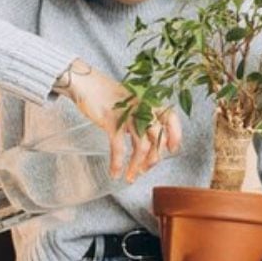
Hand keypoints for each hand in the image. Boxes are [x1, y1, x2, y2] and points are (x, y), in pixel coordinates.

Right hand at [54, 59, 181, 181]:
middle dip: (153, 159)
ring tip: (131, 176)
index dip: (175, 135)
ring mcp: (128, 115)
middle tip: (144, 169)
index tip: (171, 149)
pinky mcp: (112, 121)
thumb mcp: (132, 103)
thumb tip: (150, 142)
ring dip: (136, 165)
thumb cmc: (108, 96)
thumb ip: (143, 119)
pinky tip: (115, 172)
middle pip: (157, 139)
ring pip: (141, 146)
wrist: (86, 84)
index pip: (171, 119)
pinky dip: (117, 163)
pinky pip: (119, 147)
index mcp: (150, 102)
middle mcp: (143, 108)